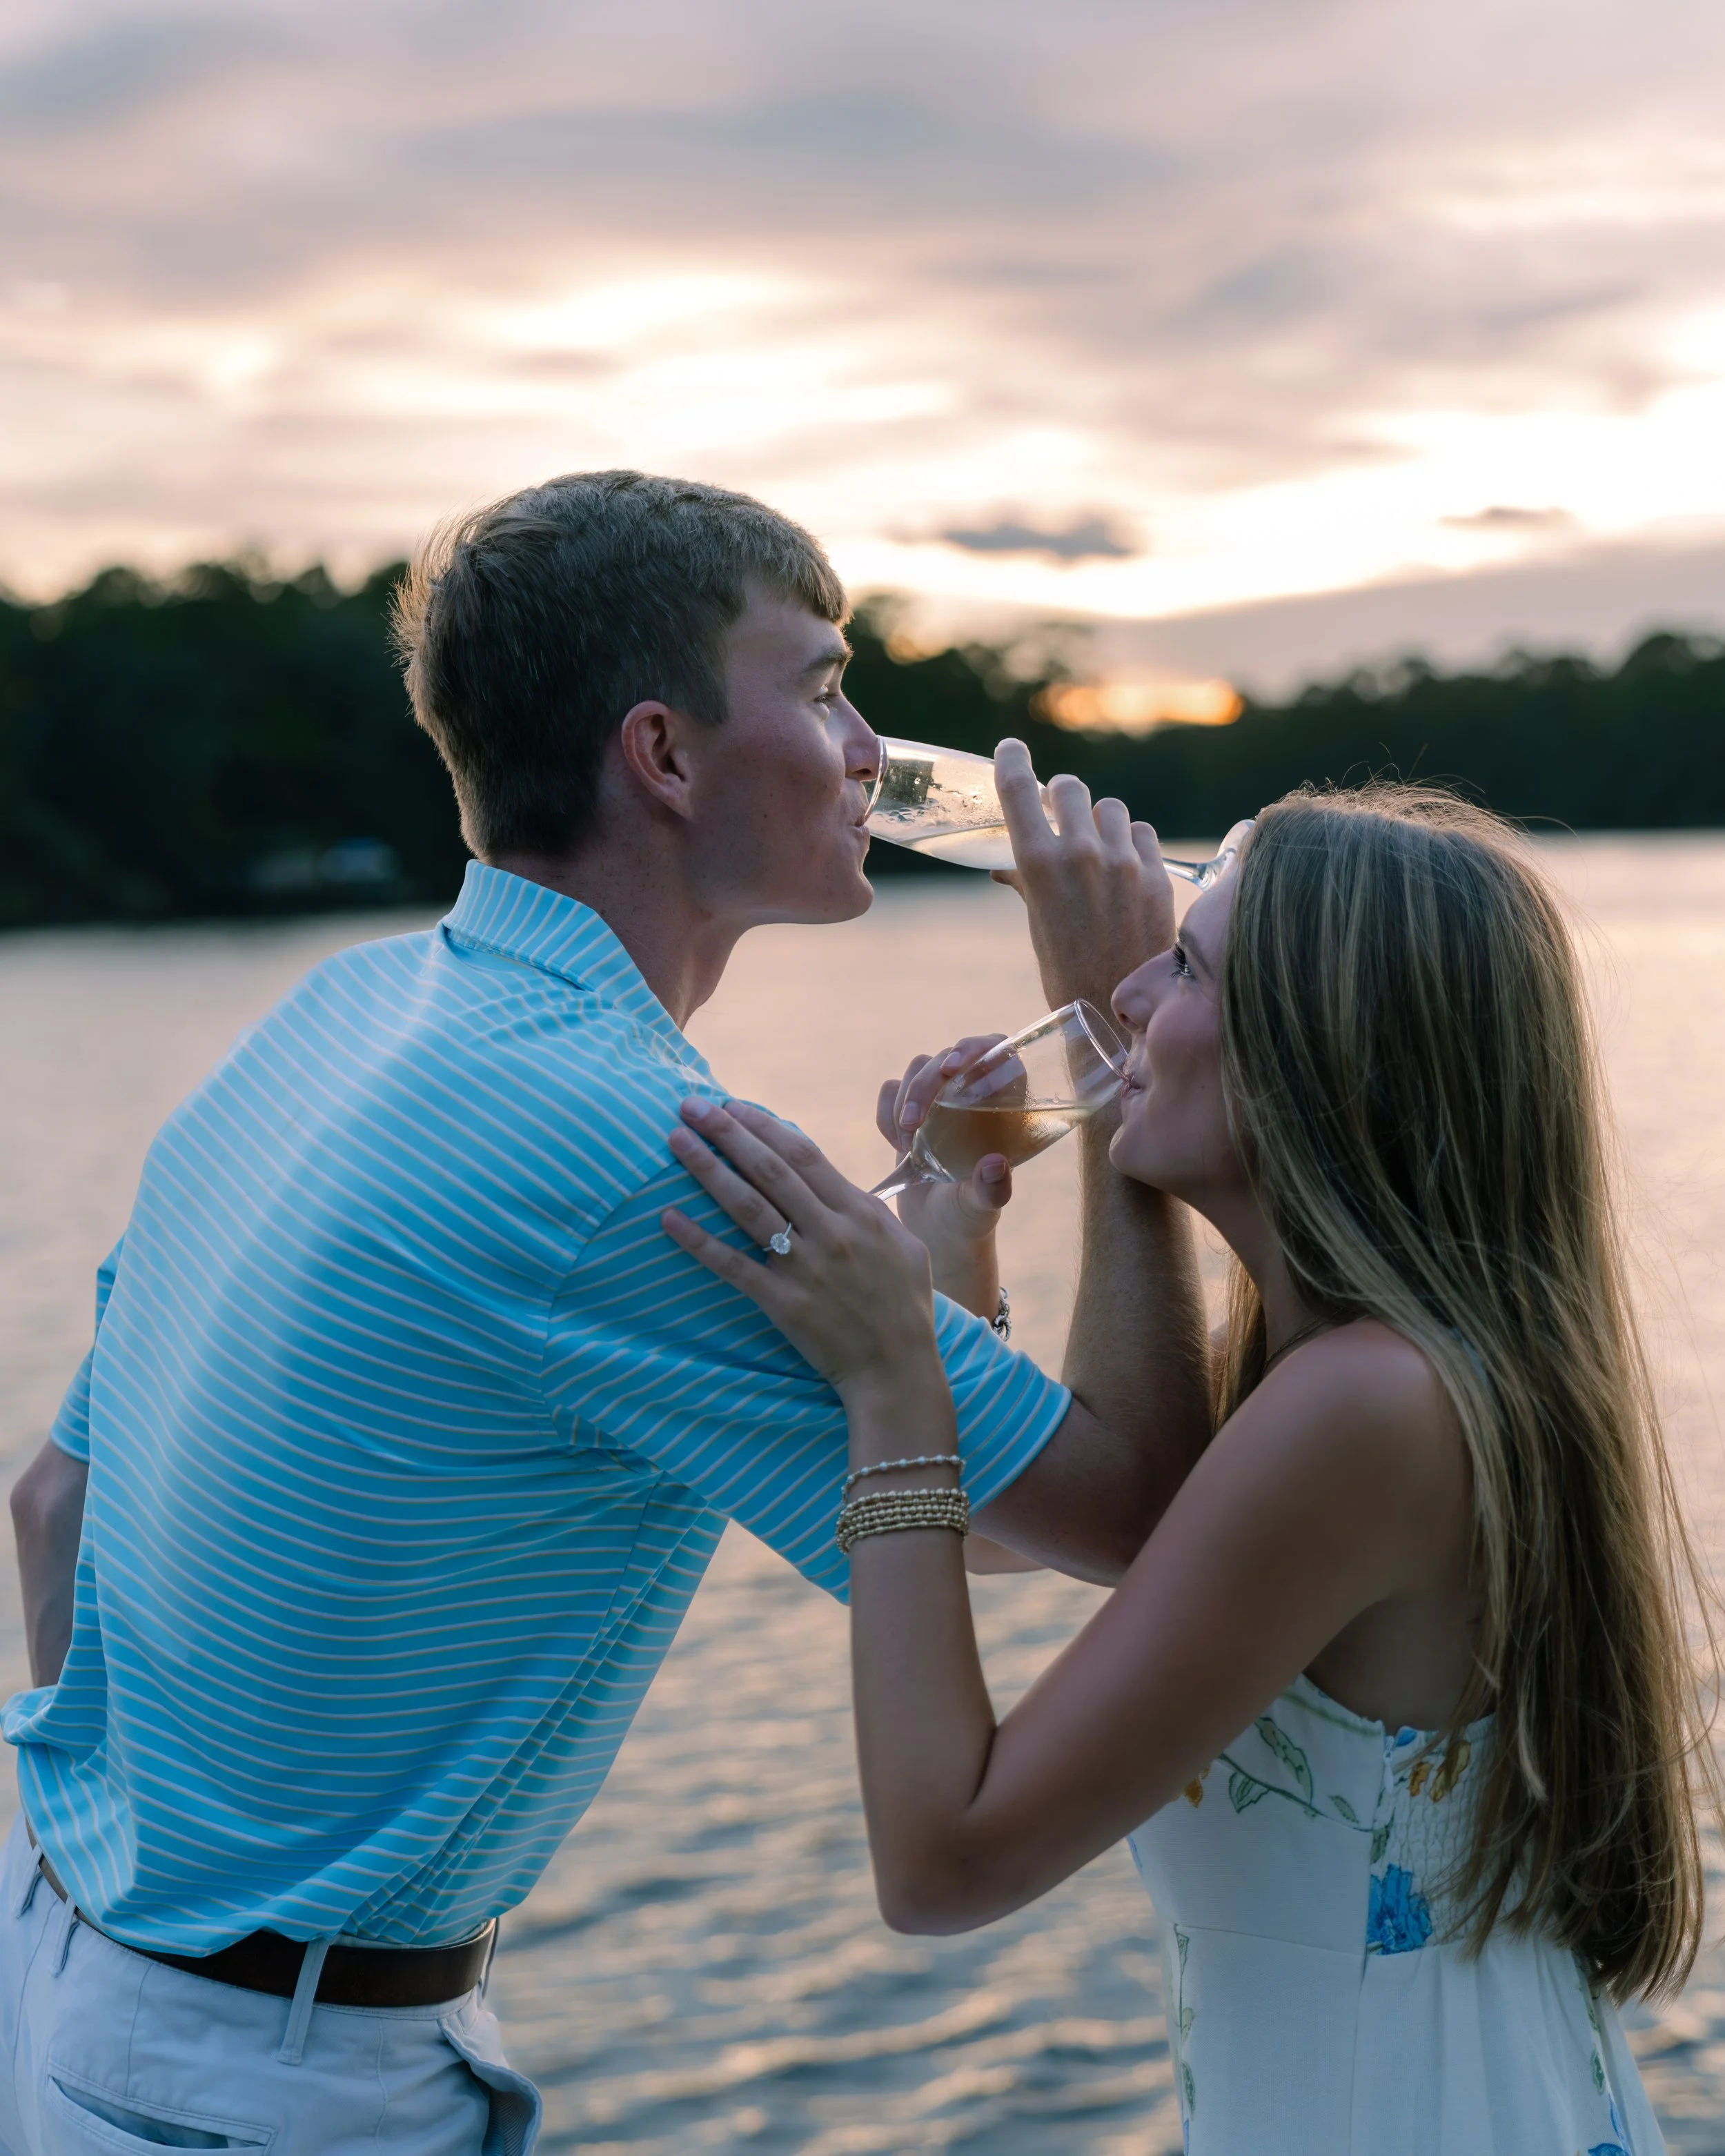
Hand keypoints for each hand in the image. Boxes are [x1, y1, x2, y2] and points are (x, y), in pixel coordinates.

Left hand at [663, 1098, 944, 1403]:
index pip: (803, 1154)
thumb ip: (869, 1209)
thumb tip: (834, 1182)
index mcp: (860, 1212)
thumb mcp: (905, 1245)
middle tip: (691, 1106)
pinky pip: (734, 1266)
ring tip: (676, 1141)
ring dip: (708, 1169)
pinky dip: (699, 1241)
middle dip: (728, 1132)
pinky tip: (669, 1217)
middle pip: (770, 1169)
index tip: (732, 1105)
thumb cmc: (906, 1307)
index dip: (763, 1125)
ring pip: (748, 1207)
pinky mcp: (784, 1304)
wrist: (898, 1372)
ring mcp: (805, 1267)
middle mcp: (831, 1232)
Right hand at [878, 1040, 1012, 1300]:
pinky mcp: (912, 1113)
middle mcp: (975, 1096)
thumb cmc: (968, 1220)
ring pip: (917, 1069)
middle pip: (948, 1058)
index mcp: (1005, 1106)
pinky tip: (896, 1144)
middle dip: (924, 1084)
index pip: (997, 1050)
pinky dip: (886, 1111)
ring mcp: (942, 1102)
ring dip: (905, 1098)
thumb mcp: (981, 1207)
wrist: (935, 1234)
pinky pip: (892, 1090)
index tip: (952, 1068)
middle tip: (912, 1125)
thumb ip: (992, 1190)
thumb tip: (996, 1165)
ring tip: (905, 1143)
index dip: (976, 1047)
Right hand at [991, 738, 1175, 1010]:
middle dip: (1062, 798)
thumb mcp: (1037, 924)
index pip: (1018, 787)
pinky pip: (1142, 835)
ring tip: (1098, 853)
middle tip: (1060, 815)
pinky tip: (1126, 871)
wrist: (1117, 1017)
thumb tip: (1005, 863)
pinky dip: (1132, 846)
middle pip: (1070, 788)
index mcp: (1039, 864)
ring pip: (1110, 810)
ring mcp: (1124, 863)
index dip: (1012, 760)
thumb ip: (1027, 881)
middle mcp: (1082, 853)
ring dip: (1101, 823)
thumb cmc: (1065, 974)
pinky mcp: (1156, 876)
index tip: (1011, 750)